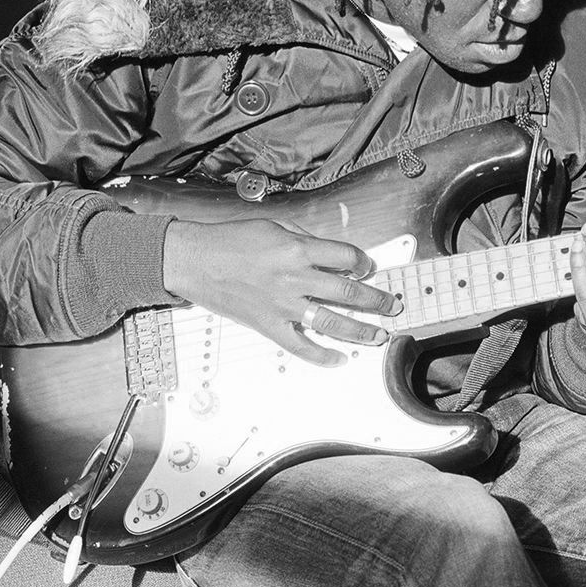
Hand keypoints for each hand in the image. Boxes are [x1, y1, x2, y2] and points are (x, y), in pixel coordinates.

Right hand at [161, 218, 398, 365]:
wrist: (194, 261)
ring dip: (360, 330)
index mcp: (296, 248)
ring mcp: (282, 304)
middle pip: (346, 291)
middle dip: (375, 299)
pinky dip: (321, 356)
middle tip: (391, 305)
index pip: (345, 256)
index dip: (362, 262)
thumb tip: (330, 254)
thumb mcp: (272, 227)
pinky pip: (300, 346)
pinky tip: (339, 359)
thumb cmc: (229, 241)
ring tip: (378, 335)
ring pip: (331, 321)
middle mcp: (294, 277)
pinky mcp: (268, 325)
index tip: (368, 267)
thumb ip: (303, 240)